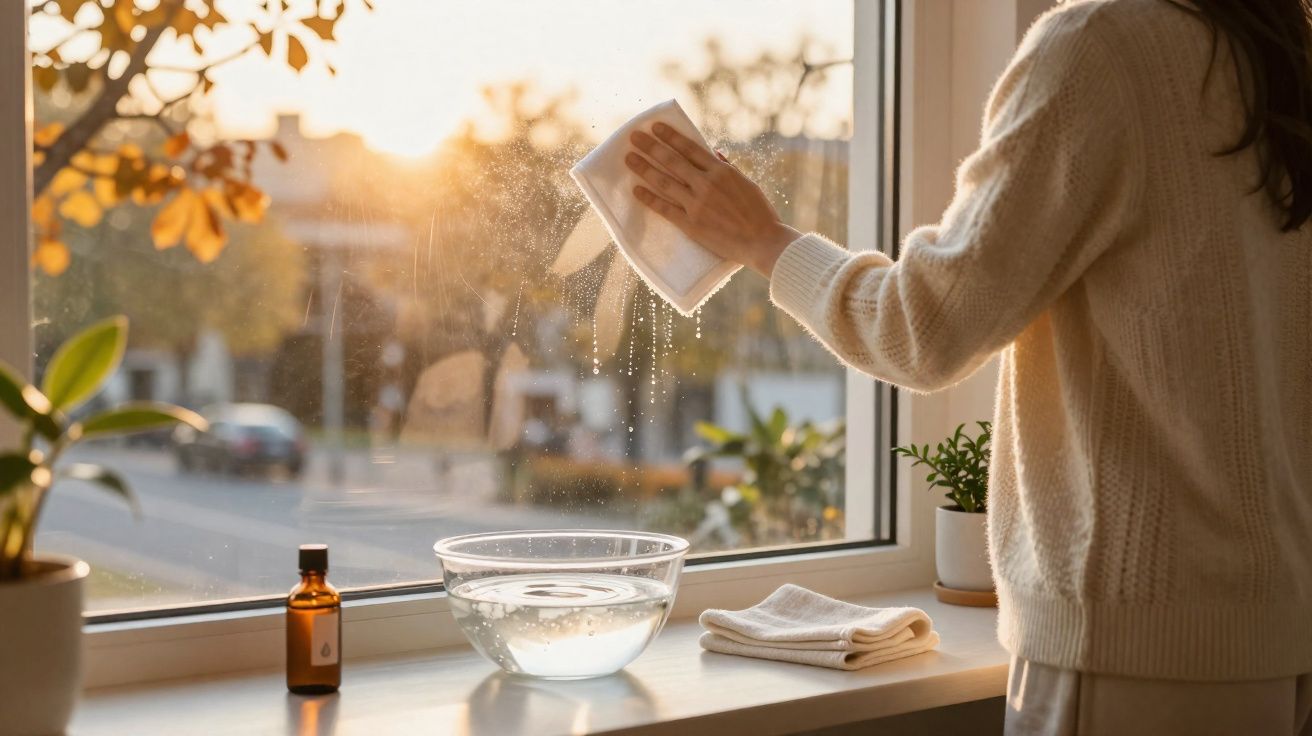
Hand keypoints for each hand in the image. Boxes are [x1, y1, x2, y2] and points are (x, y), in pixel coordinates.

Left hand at [625, 123, 800, 277]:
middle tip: (633, 137)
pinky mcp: (691, 224)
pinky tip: (635, 190)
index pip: (689, 148)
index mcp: (721, 171)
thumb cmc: (759, 213)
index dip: (670, 136)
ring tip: (628, 159)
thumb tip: (713, 152)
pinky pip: (665, 208)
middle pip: (672, 161)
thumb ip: (727, 168)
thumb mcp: (746, 183)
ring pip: (664, 181)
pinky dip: (649, 198)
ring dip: (644, 168)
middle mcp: (706, 184)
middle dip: (651, 147)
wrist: (763, 242)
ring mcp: (696, 204)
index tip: (655, 127)